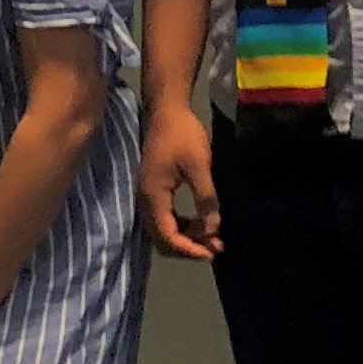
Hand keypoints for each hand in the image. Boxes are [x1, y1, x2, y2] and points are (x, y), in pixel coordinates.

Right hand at [138, 104, 220, 259]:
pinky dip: (183, 226)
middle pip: (163, 240)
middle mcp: (146, 202)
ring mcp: (148, 197)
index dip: (190, 250)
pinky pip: (165, 219)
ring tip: (213, 237)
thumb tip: (213, 229)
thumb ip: (206, 199)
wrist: (166, 110)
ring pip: (164, 231)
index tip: (213, 252)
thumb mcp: (199, 166)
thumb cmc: (182, 134)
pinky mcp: (154, 191)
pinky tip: (200, 222)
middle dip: (189, 247)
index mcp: (153, 197)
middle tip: (216, 247)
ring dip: (187, 238)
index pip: (167, 237)